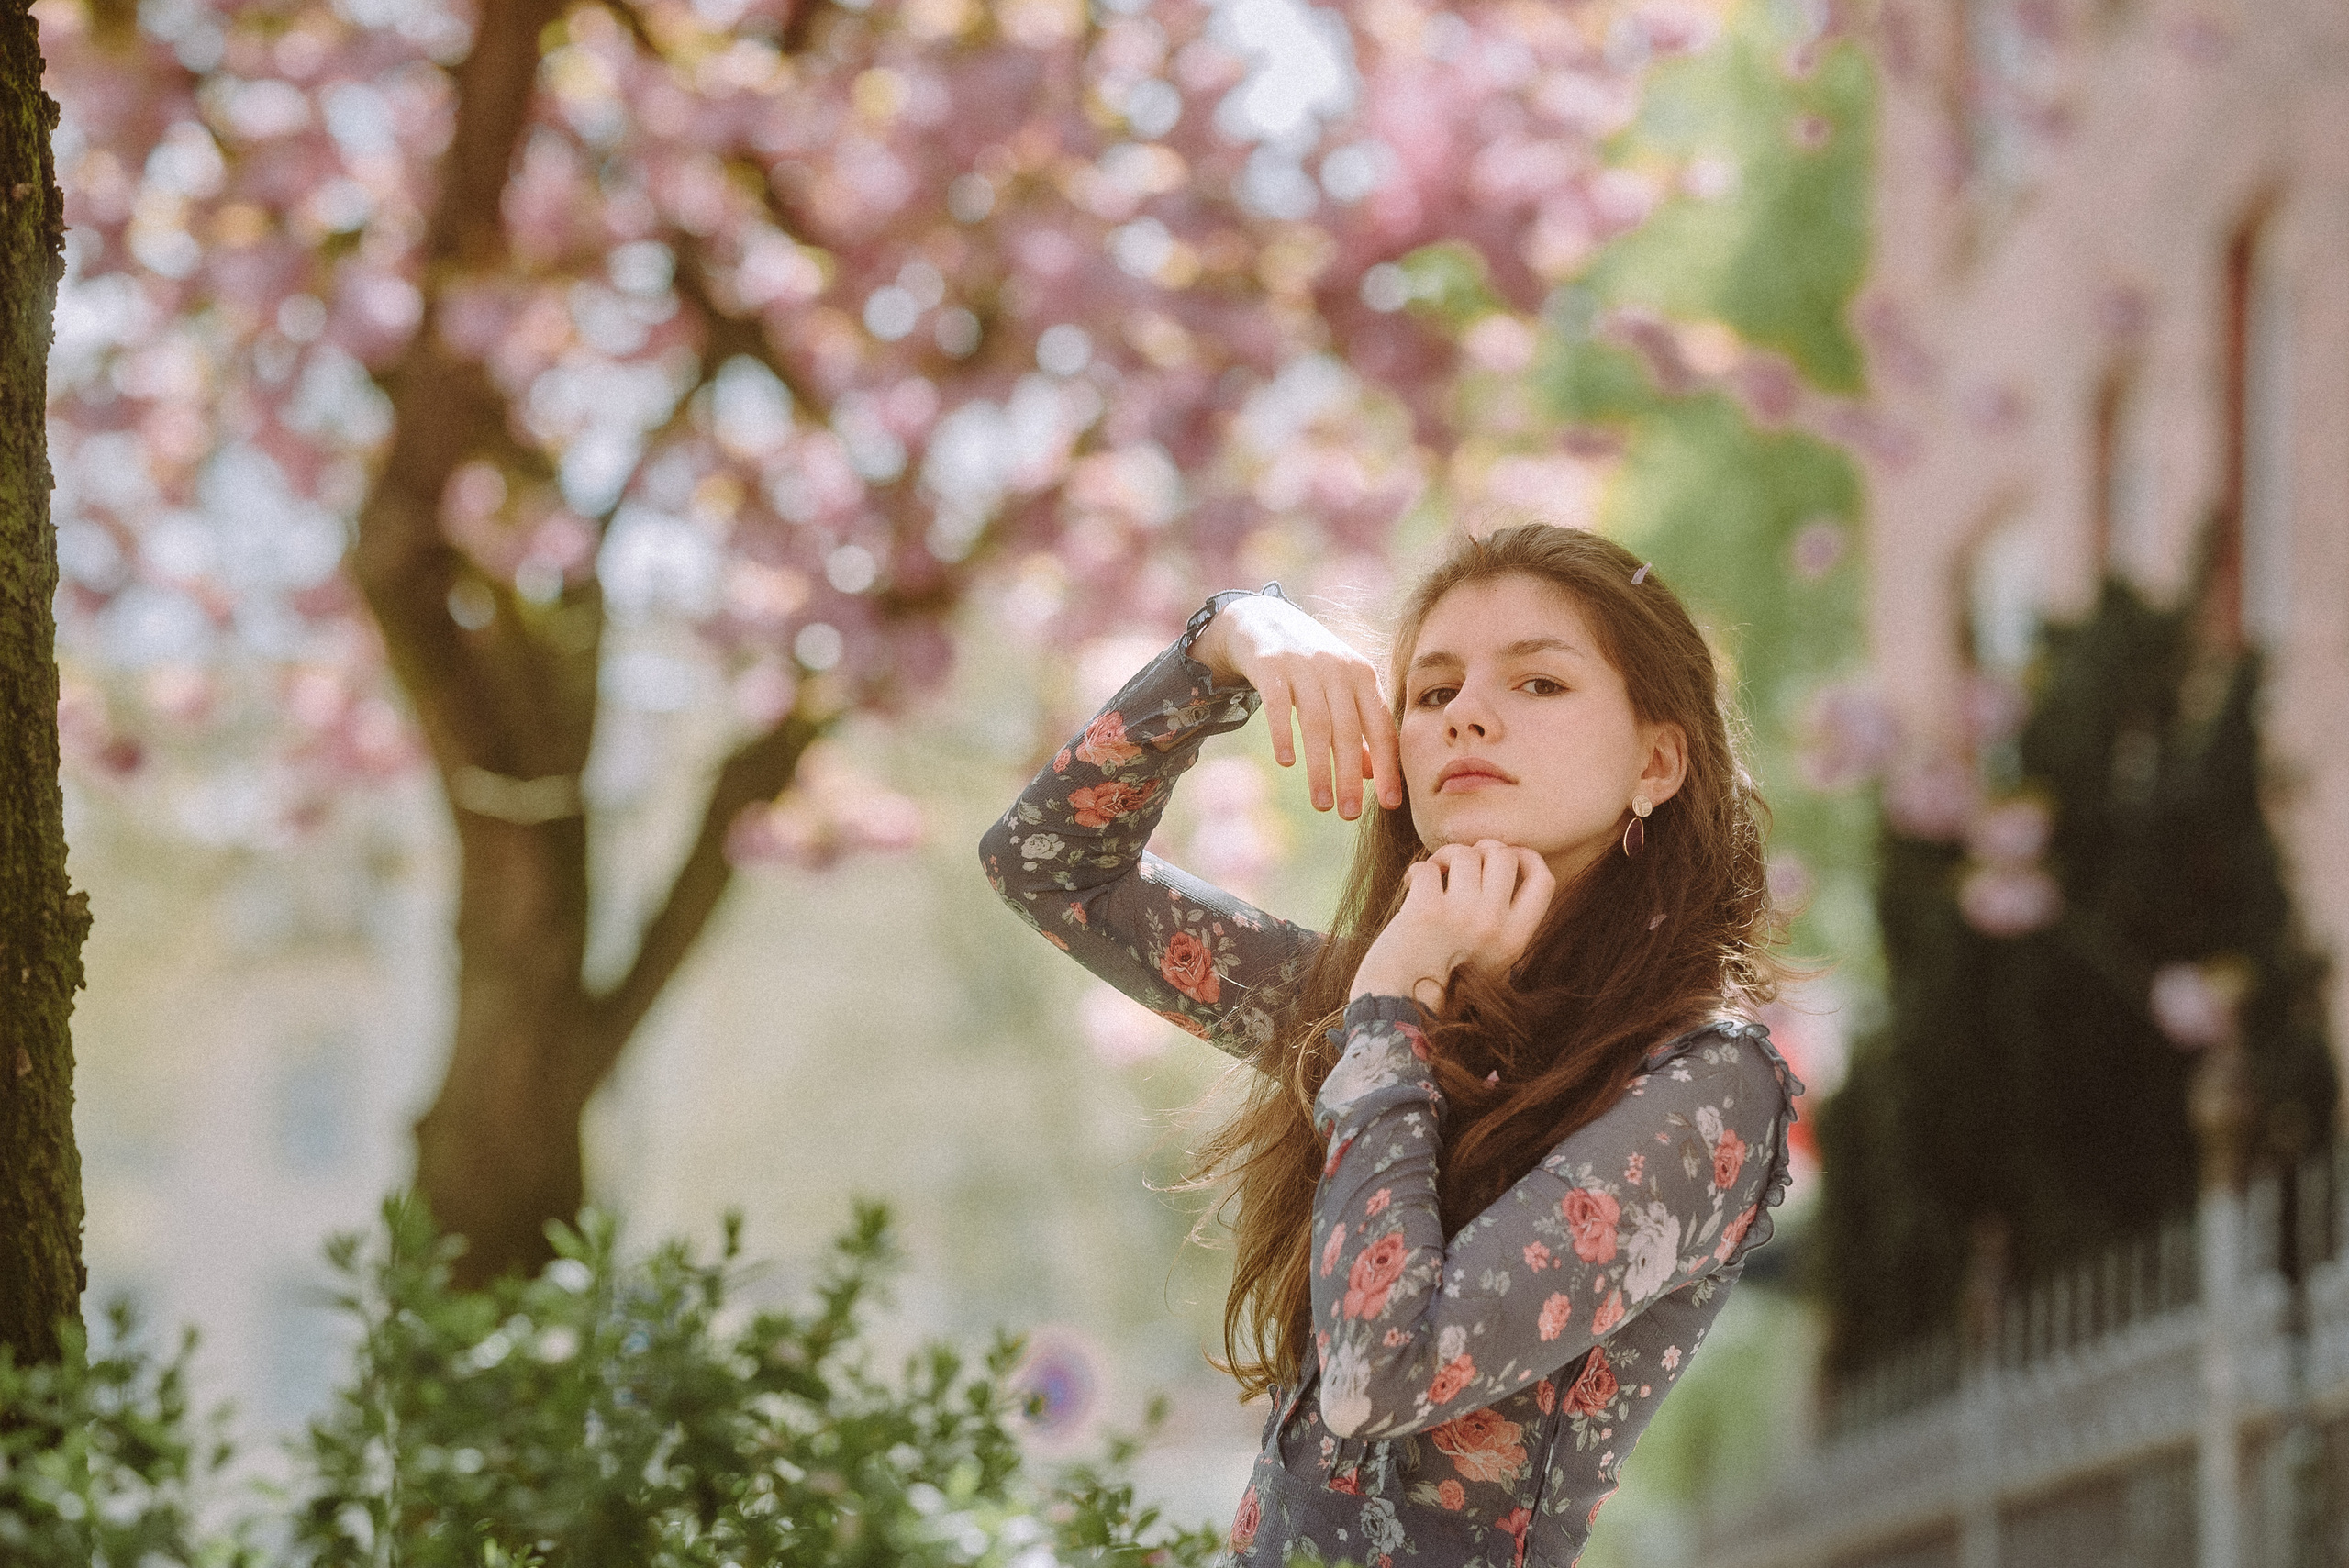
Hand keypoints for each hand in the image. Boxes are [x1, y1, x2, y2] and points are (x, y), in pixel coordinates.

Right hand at [1190, 593, 1401, 819]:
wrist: (1264, 620)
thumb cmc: (1310, 666)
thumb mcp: (1340, 689)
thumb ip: (1358, 728)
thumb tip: (1372, 774)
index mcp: (1363, 677)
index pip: (1382, 728)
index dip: (1389, 767)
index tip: (1391, 804)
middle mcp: (1338, 670)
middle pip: (1350, 731)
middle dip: (1351, 777)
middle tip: (1350, 814)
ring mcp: (1304, 666)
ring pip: (1316, 724)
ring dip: (1320, 768)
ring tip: (1321, 804)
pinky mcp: (1271, 666)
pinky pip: (1278, 705)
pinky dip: (1284, 734)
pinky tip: (1286, 763)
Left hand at [1348, 841, 1555, 1011]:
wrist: (1398, 1009)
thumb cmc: (1439, 983)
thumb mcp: (1490, 962)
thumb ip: (1503, 925)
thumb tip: (1502, 865)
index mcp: (1515, 940)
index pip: (1543, 880)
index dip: (1527, 857)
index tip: (1506, 857)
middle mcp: (1494, 926)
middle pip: (1504, 855)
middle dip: (1481, 850)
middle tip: (1461, 866)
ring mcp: (1461, 916)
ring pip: (1466, 854)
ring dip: (1447, 857)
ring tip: (1435, 874)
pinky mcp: (1425, 910)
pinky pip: (1428, 867)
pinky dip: (1418, 871)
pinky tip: (1412, 886)